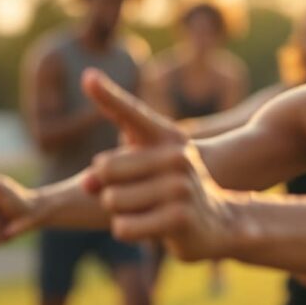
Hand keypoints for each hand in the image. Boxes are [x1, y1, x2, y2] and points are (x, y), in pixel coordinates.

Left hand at [81, 68, 245, 261]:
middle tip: (137, 195)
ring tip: (148, 212)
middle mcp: (176, 157)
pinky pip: (123, 227)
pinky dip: (127, 230)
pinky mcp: (178, 218)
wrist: (220, 223)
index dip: (108, 95)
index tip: (86, 73)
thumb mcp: (146, 170)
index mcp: (168, 137)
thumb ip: (110, 170)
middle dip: (108, 188)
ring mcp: (179, 187)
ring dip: (120, 212)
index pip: (132, 112)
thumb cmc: (171, 192)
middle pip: (105, 169)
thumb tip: (86, 184)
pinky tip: (152, 228)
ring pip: (112, 200)